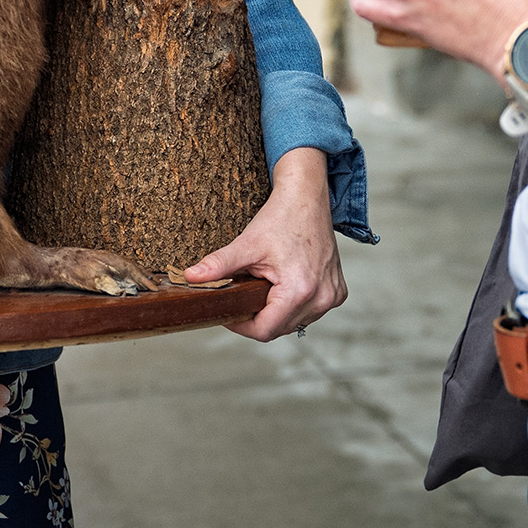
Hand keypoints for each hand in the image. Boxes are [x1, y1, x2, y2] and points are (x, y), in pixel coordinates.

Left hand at [185, 147, 345, 340]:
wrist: (307, 196)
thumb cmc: (281, 217)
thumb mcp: (248, 244)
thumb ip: (219, 265)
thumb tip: (190, 277)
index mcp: (300, 291)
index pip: (264, 331)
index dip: (241, 326)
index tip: (229, 311)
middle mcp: (321, 298)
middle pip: (279, 328)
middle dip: (259, 314)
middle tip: (246, 290)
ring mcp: (332, 296)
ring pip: (294, 322)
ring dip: (278, 309)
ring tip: (267, 283)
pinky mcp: (337, 291)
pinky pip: (310, 311)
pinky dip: (296, 303)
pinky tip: (287, 281)